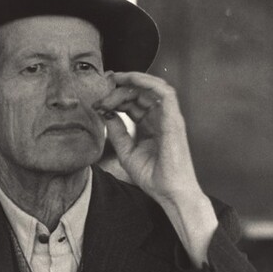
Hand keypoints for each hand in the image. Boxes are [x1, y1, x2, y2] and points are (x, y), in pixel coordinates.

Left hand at [94, 72, 217, 265]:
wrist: (170, 192)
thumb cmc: (154, 177)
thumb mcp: (127, 152)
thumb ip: (117, 132)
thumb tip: (106, 113)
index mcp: (151, 126)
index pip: (133, 104)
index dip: (116, 98)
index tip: (98, 101)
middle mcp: (161, 119)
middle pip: (140, 94)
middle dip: (119, 90)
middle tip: (101, 95)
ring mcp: (169, 118)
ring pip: (151, 88)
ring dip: (131, 82)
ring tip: (113, 81)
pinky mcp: (174, 119)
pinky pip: (164, 92)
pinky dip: (147, 81)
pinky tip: (130, 79)